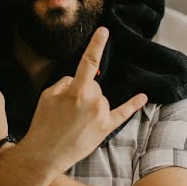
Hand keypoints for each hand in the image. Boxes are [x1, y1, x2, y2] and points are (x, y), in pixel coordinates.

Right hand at [21, 27, 146, 174]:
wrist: (44, 154)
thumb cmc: (43, 124)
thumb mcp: (47, 96)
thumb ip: (65, 82)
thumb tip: (78, 80)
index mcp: (76, 90)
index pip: (88, 62)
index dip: (96, 45)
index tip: (104, 31)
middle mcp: (93, 101)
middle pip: (93, 85)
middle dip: (82, 91)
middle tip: (66, 109)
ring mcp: (101, 115)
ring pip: (101, 98)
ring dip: (90, 104)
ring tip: (73, 121)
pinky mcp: (106, 129)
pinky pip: (122, 113)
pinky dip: (133, 105)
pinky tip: (143, 97)